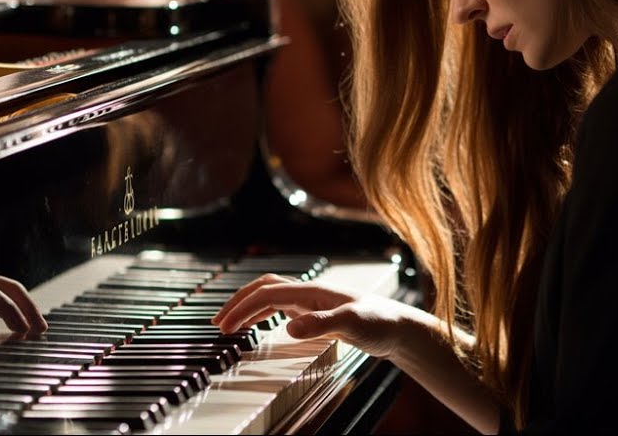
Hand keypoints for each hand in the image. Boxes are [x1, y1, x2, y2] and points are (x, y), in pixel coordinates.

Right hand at [211, 273, 420, 359]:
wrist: (398, 327)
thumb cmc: (380, 321)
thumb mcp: (351, 324)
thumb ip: (320, 324)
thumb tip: (288, 327)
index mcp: (312, 291)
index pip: (267, 294)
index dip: (242, 308)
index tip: (225, 326)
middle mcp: (308, 292)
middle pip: (263, 288)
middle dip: (237, 302)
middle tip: (218, 322)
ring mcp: (311, 302)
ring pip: (270, 296)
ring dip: (247, 307)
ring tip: (230, 324)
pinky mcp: (316, 313)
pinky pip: (280, 307)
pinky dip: (262, 314)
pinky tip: (259, 325)